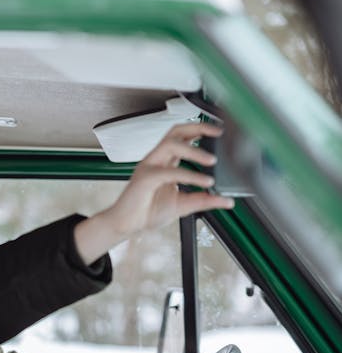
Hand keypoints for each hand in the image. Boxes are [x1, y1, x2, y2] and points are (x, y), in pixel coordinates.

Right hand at [74, 123, 234, 263]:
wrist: (126, 225)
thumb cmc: (146, 212)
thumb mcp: (183, 205)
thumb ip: (203, 200)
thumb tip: (225, 200)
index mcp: (165, 162)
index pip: (183, 137)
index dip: (200, 130)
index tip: (221, 132)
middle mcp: (157, 160)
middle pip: (176, 131)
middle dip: (198, 127)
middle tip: (217, 132)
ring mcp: (149, 167)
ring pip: (171, 144)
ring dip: (194, 150)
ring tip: (212, 160)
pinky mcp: (145, 178)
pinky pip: (169, 171)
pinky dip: (189, 175)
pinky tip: (203, 182)